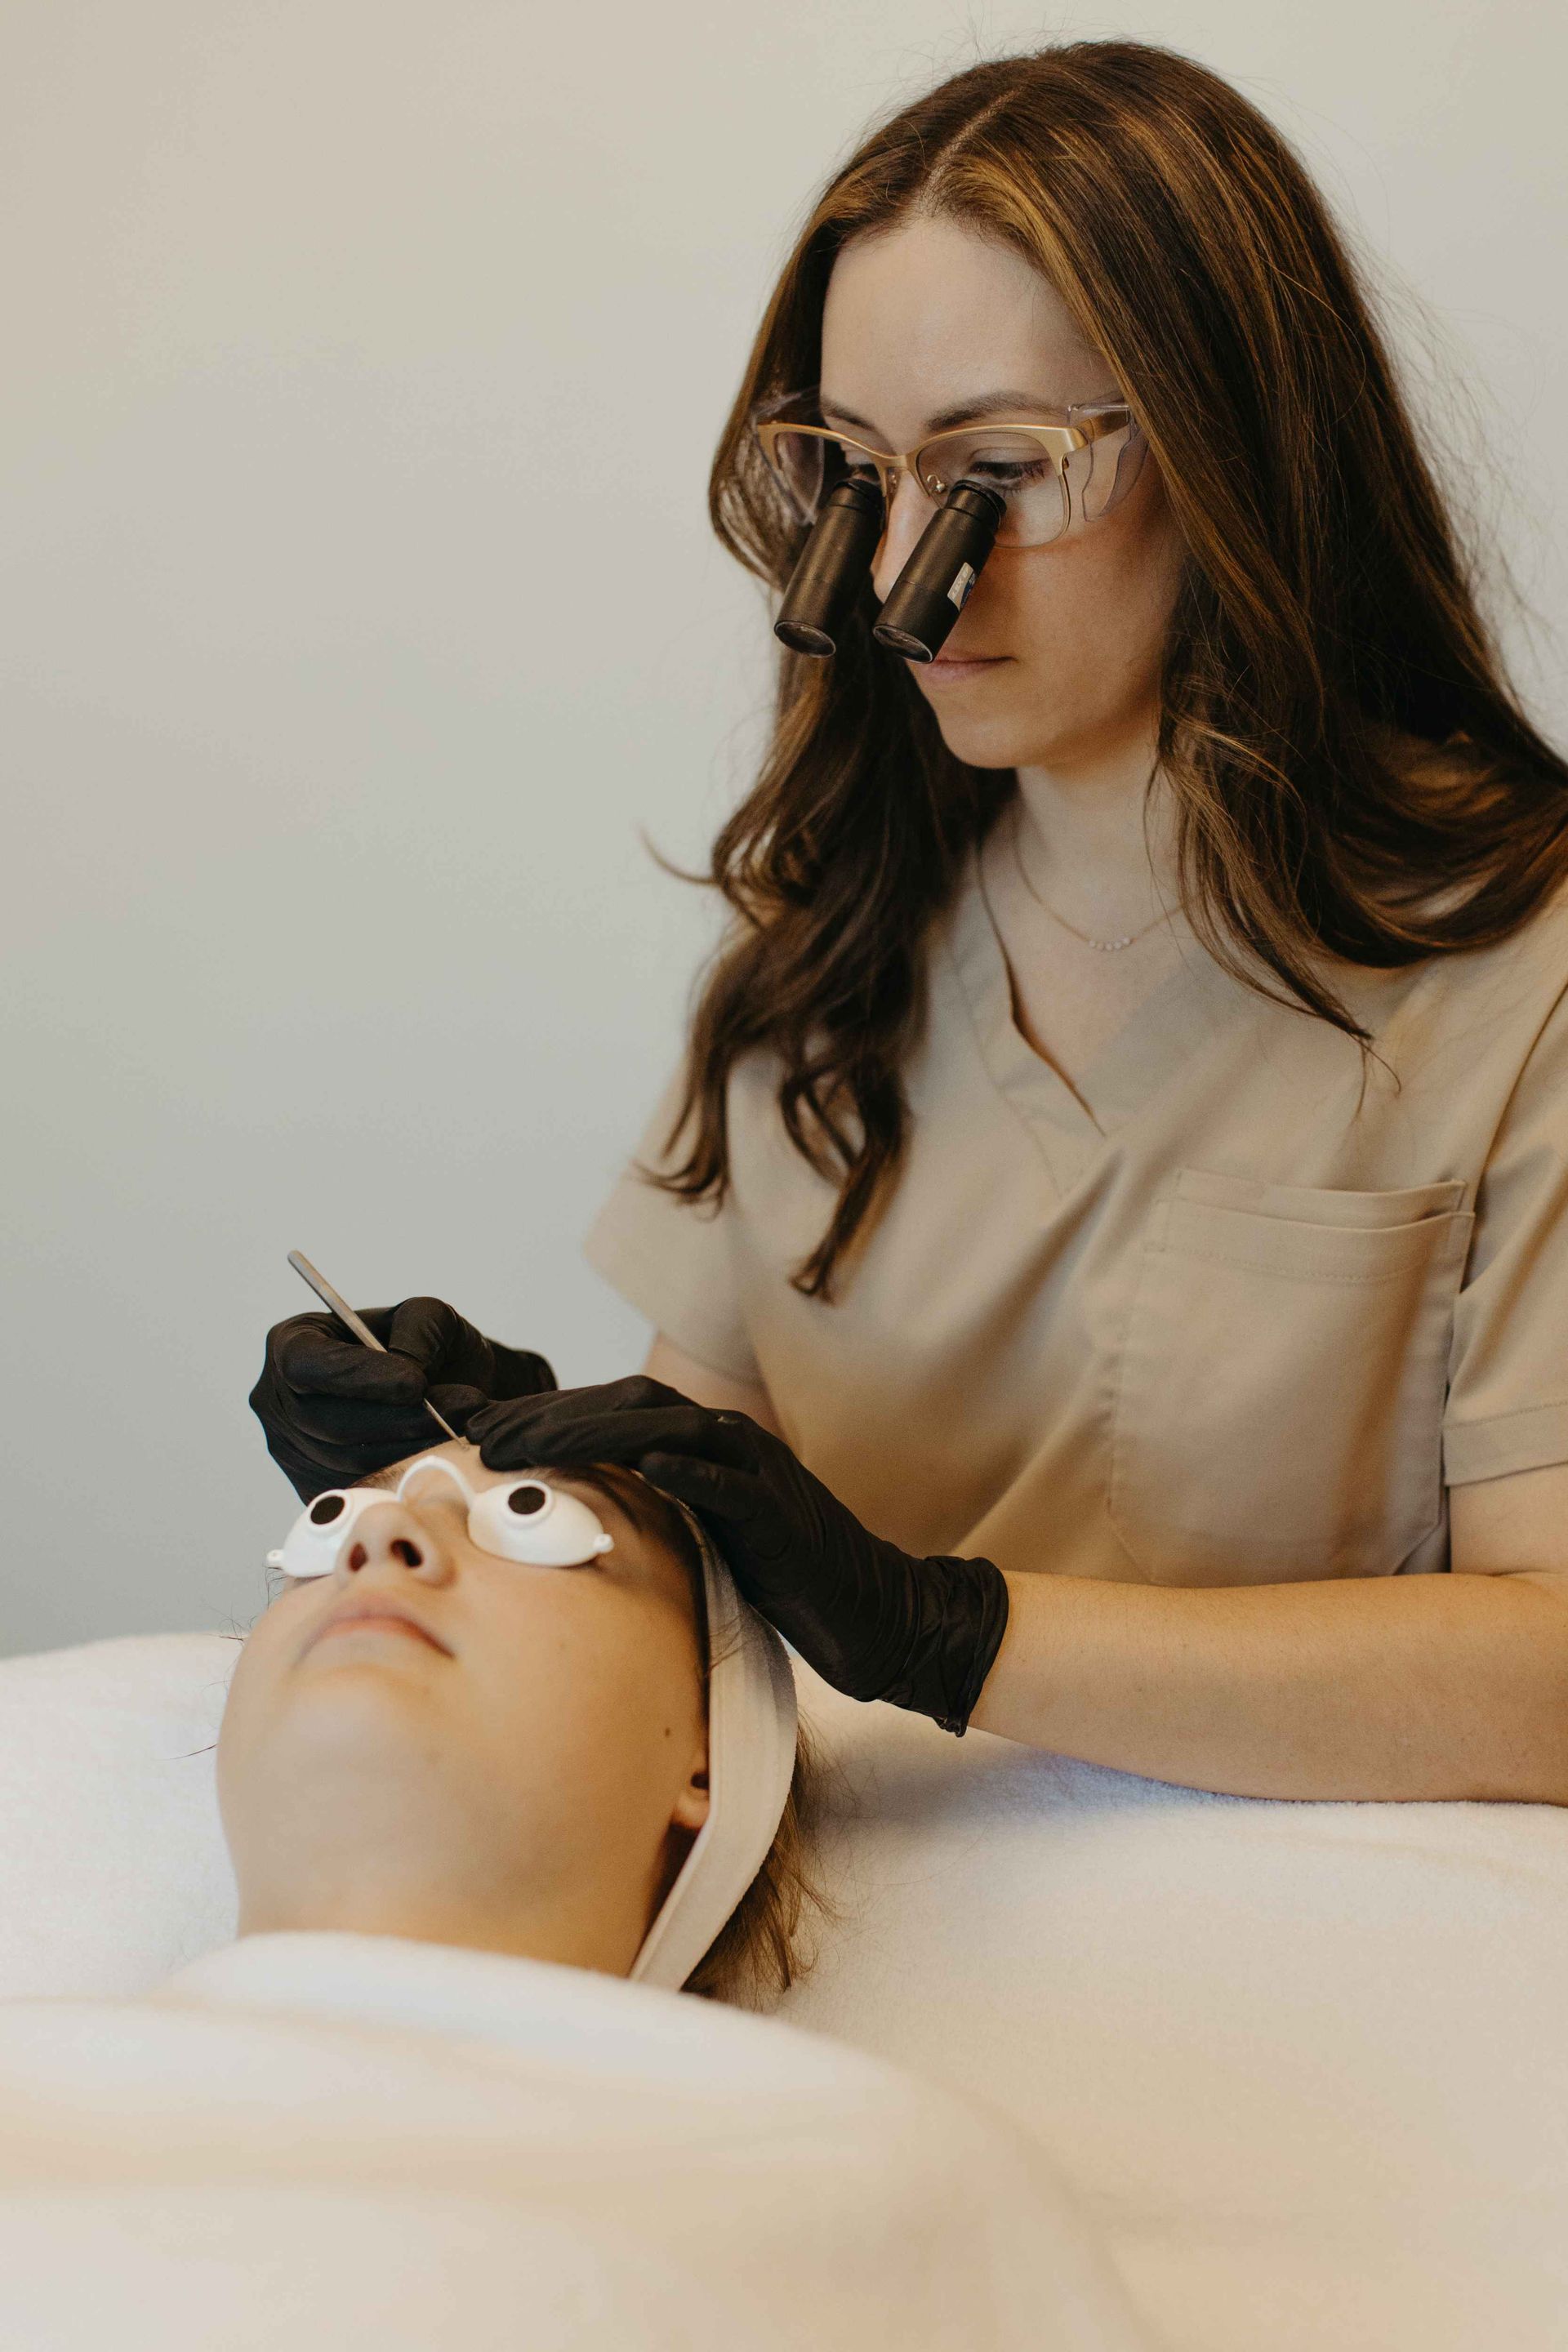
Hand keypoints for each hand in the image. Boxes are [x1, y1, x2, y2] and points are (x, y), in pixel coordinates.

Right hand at [250, 1297, 555, 1500]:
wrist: (440, 1391)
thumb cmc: (425, 1347)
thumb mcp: (429, 1316)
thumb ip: (419, 1329)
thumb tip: (408, 1368)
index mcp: (291, 1344)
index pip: (305, 1364)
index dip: (355, 1376)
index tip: (415, 1384)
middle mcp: (278, 1402)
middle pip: (325, 1421)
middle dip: (396, 1420)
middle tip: (458, 1412)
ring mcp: (292, 1452)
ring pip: (345, 1462)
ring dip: (409, 1449)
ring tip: (463, 1430)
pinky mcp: (316, 1490)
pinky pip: (356, 1491)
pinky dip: (403, 1477)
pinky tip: (445, 1459)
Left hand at [466, 1378, 1008, 1733]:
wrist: (872, 1612)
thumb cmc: (779, 1583)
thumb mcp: (699, 1541)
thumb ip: (650, 1513)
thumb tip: (565, 1521)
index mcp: (704, 1444)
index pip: (614, 1409)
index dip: (547, 1415)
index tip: (483, 1432)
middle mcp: (730, 1442)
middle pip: (629, 1402)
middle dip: (551, 1415)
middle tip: (484, 1436)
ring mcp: (759, 1472)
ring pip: (669, 1427)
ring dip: (594, 1431)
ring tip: (530, 1447)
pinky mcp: (782, 1513)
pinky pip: (732, 1483)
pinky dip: (691, 1470)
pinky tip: (644, 1466)